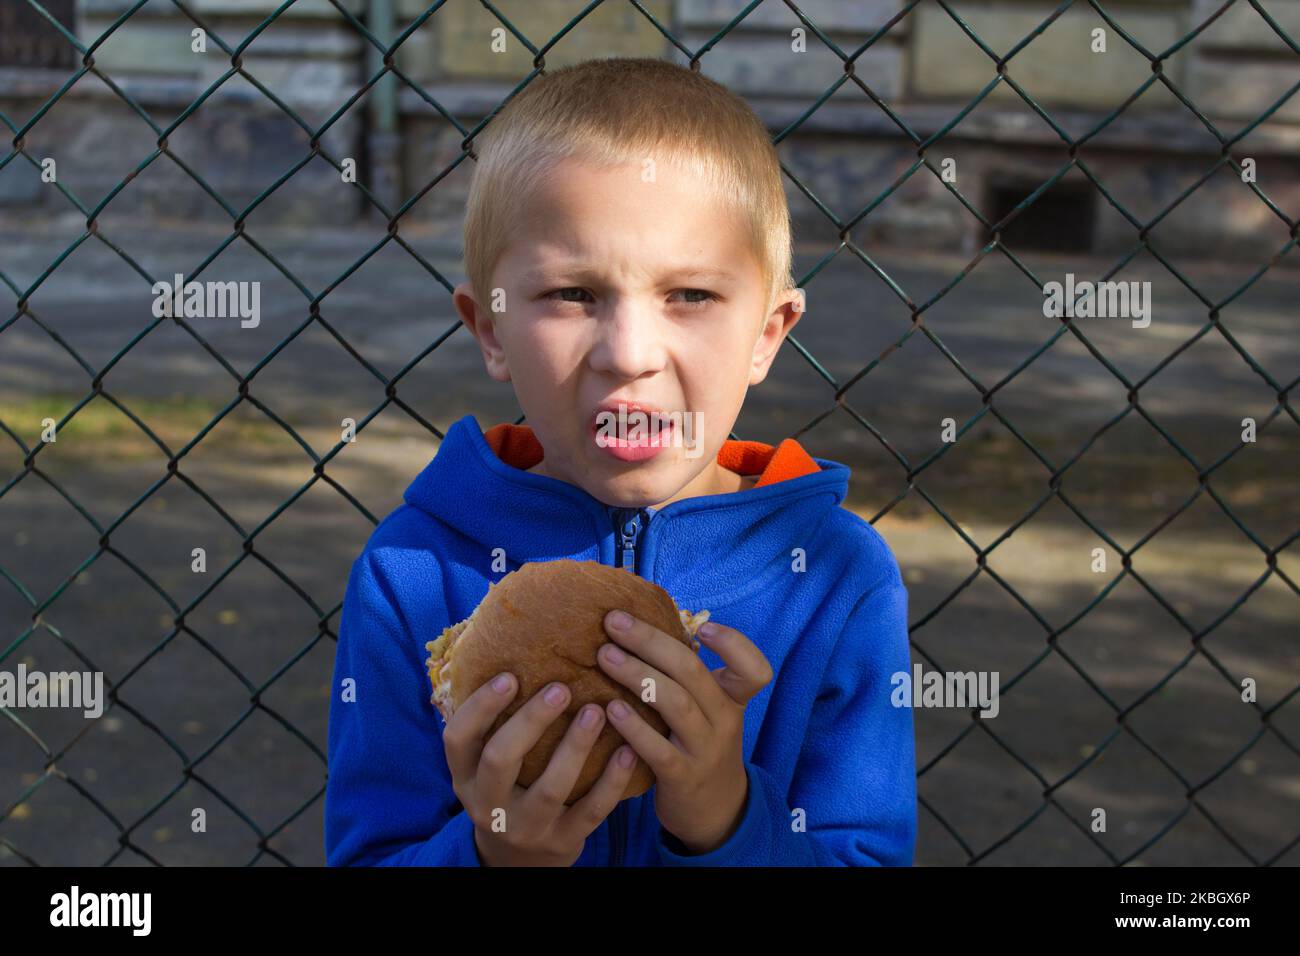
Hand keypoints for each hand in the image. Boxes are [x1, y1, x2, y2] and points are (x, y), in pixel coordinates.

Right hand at [442, 674, 640, 865]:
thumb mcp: (486, 767)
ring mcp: (526, 827)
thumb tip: (515, 650)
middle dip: (531, 720)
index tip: (509, 676)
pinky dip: (612, 781)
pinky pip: (591, 811)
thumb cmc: (508, 790)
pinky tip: (628, 751)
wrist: (521, 860)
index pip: (458, 738)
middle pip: (501, 759)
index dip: (480, 707)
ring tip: (598, 711)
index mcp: (466, 777)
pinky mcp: (563, 841)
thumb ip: (495, 726)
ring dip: (576, 746)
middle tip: (561, 688)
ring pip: (550, 787)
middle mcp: (489, 805)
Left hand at [597, 610, 772, 853]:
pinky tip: (610, 710)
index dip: (734, 644)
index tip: (702, 626)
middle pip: (692, 672)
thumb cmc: (700, 746)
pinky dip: (634, 727)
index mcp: (732, 699)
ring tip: (605, 656)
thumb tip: (641, 628)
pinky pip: (658, 749)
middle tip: (614, 621)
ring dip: (636, 675)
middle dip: (650, 641)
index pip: (754, 669)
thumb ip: (688, 678)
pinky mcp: (683, 778)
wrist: (715, 813)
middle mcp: (724, 721)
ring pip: (675, 703)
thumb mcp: (710, 712)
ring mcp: (705, 750)